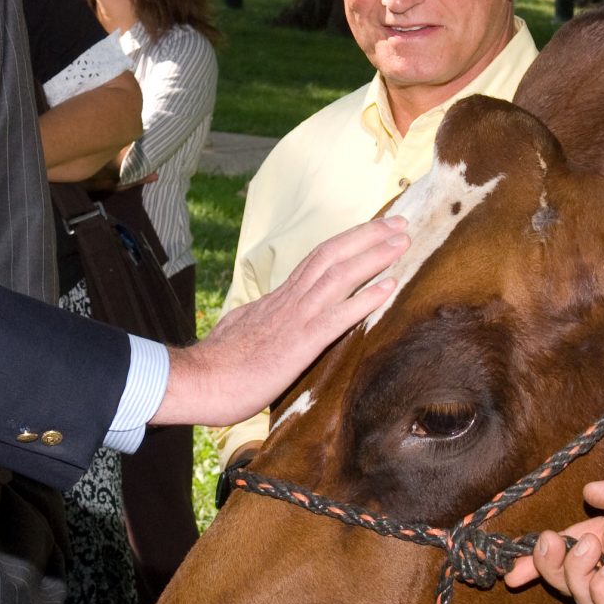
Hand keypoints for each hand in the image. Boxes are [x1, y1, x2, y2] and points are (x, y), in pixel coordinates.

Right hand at [150, 217, 405, 426]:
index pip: (316, 260)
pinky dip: (366, 298)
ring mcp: (295, 318)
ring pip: (339, 275)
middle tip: (400, 223)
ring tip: (402, 242)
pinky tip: (389, 287)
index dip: (346, 242)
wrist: (200, 381)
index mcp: (278, 298)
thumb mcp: (240, 330)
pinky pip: (339, 315)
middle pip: (332, 255)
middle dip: (367, 235)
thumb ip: (258, 320)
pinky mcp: (300, 343)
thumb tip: (259, 317)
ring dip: (374, 256)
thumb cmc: (218, 364)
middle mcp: (290, 299)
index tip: (373, 230)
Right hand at [503, 453, 603, 603]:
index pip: (567, 549)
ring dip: (573, 576)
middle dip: (547, 565)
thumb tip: (587, 495)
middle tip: (554, 543)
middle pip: (566, 577)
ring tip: (591, 549)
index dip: (537, 558)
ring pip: (584, 598)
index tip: (510, 564)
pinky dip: (603, 593)